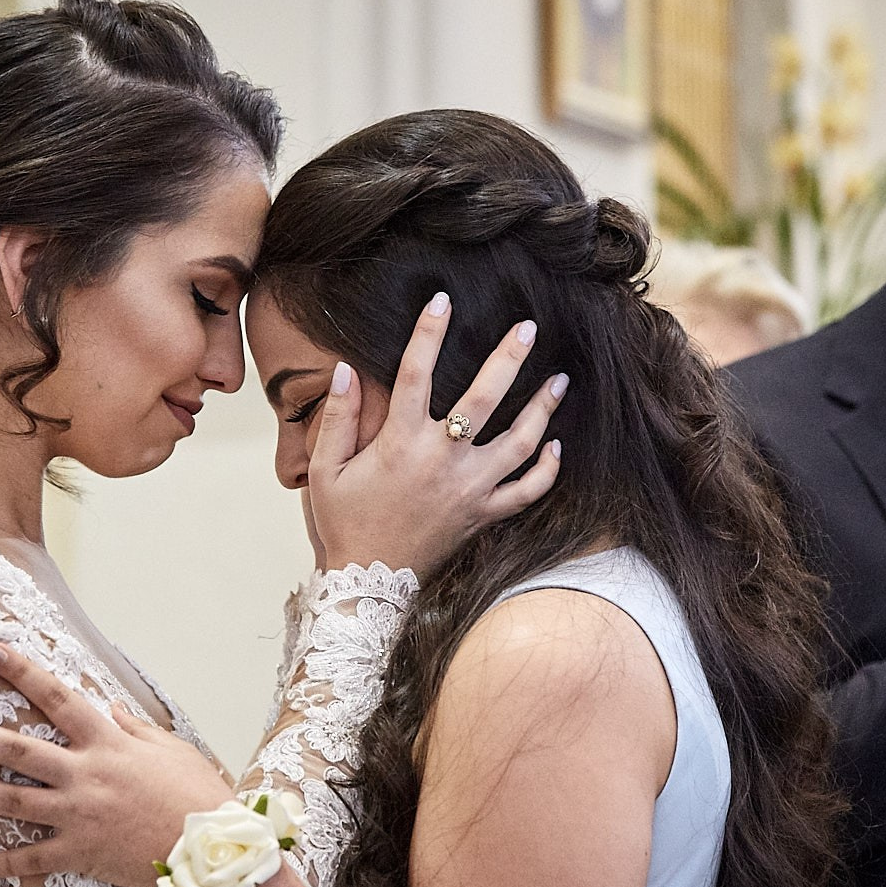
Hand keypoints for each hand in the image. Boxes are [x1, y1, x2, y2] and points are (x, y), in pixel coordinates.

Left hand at [0, 643, 235, 886]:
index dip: (23, 672)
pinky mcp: (80, 852)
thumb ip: (135, 728)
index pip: (56, 698)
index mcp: (107, 742)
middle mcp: (84, 774)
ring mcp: (77, 814)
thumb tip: (109, 707)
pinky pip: (34, 858)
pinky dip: (6, 863)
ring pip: (8, 801)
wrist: (209, 848)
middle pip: (14, 750)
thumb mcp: (172, 749)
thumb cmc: (198, 795)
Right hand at [309, 291, 566, 572]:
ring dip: (543, 410)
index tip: (442, 301)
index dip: (428, 333)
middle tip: (529, 327)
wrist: (369, 585)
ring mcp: (470, 490)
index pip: (415, 373)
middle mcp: (443, 461)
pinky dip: (546, 470)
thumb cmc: (344, 524)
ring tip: (560, 380)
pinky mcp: (483, 516)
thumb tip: (346, 369)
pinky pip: (526, 492)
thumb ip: (337, 418)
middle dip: (509, 358)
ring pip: (519, 443)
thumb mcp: (325, 471)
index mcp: (401, 443)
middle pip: (484, 398)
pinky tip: (556, 447)